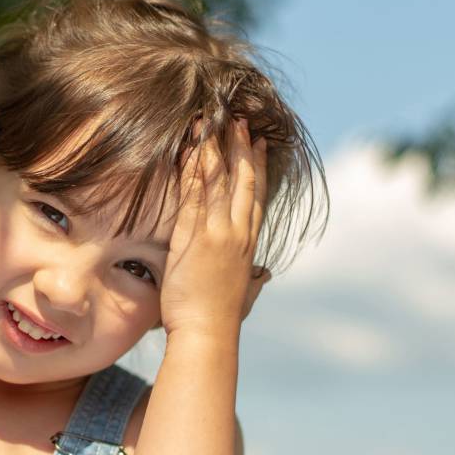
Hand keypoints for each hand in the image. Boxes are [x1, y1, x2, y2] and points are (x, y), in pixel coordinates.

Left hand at [159, 116, 270, 338]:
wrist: (207, 334)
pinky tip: (191, 149)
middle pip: (243, 179)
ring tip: (212, 122)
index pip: (256, 196)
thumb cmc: (219, 319)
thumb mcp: (243, 294)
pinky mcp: (193, 237)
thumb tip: (263, 275)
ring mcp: (216, 233)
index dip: (259, 166)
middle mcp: (237, 233)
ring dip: (216, 148)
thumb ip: (253, 280)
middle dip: (242, 147)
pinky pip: (193, 195)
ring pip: (219, 180)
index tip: (260, 143)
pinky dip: (193, 170)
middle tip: (240, 120)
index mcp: (248, 244)